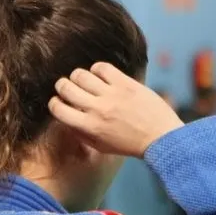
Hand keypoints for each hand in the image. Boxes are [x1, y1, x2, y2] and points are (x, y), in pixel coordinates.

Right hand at [48, 62, 183, 158]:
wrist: (161, 137)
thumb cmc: (129, 144)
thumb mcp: (99, 146)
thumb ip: (80, 133)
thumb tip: (65, 118)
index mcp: (89, 127)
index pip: (58, 109)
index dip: (54, 103)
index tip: (59, 102)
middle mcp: (97, 109)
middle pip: (66, 88)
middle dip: (62, 86)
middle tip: (67, 87)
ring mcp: (112, 95)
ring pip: (81, 75)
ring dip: (77, 76)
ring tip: (84, 80)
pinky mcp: (126, 84)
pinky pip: (103, 68)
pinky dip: (97, 69)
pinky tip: (100, 75)